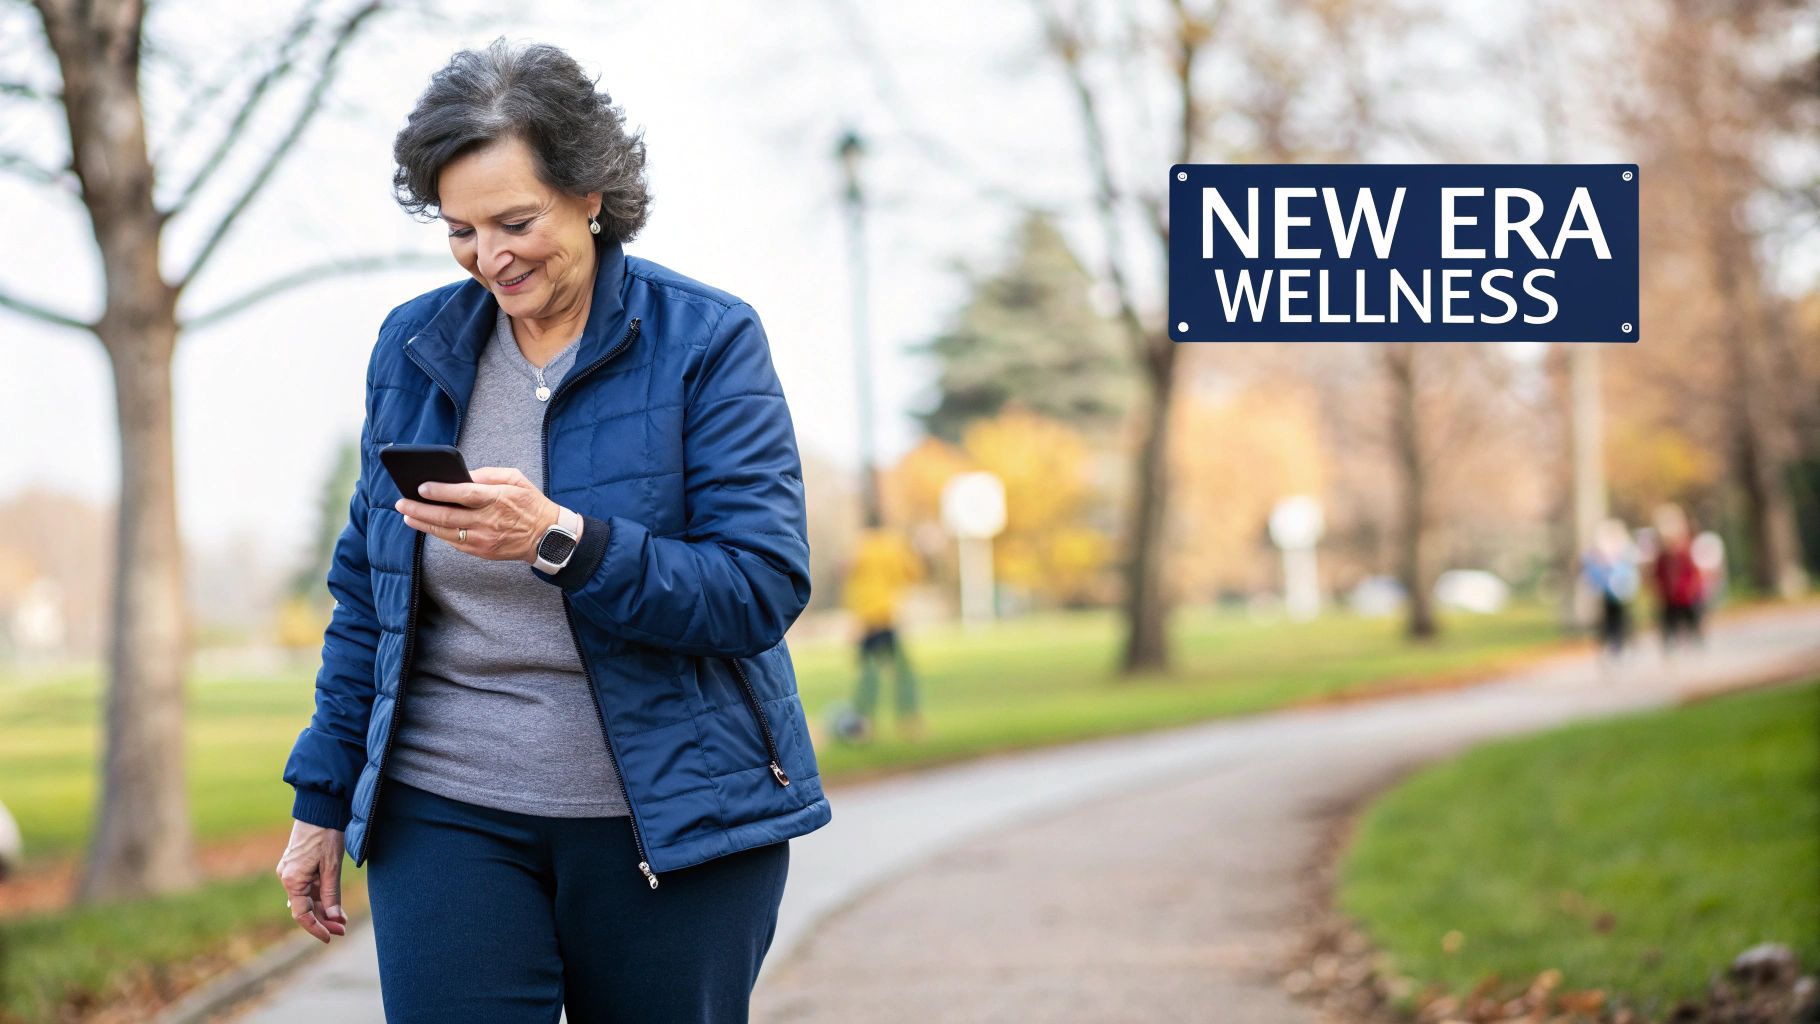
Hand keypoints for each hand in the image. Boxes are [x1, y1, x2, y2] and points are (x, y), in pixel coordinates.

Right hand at [276, 820, 348, 942]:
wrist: (319, 808)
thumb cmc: (326, 835)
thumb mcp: (332, 866)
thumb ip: (331, 893)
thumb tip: (335, 918)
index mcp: (292, 880)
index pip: (302, 914)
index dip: (316, 928)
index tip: (331, 938)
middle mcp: (287, 878)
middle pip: (304, 908)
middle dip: (323, 920)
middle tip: (343, 929)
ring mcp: (290, 872)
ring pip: (306, 899)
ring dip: (323, 910)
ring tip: (342, 919)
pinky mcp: (297, 866)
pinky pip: (307, 888)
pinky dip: (320, 897)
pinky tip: (334, 904)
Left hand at [395, 467, 562, 563]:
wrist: (546, 536)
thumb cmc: (530, 503)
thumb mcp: (516, 479)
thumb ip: (488, 475)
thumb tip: (463, 475)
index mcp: (497, 499)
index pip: (463, 494)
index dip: (440, 491)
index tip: (421, 487)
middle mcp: (488, 521)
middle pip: (447, 516)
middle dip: (420, 509)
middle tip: (402, 503)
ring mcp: (484, 539)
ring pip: (446, 533)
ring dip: (423, 524)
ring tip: (407, 515)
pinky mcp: (482, 552)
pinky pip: (454, 543)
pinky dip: (438, 534)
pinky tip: (427, 526)